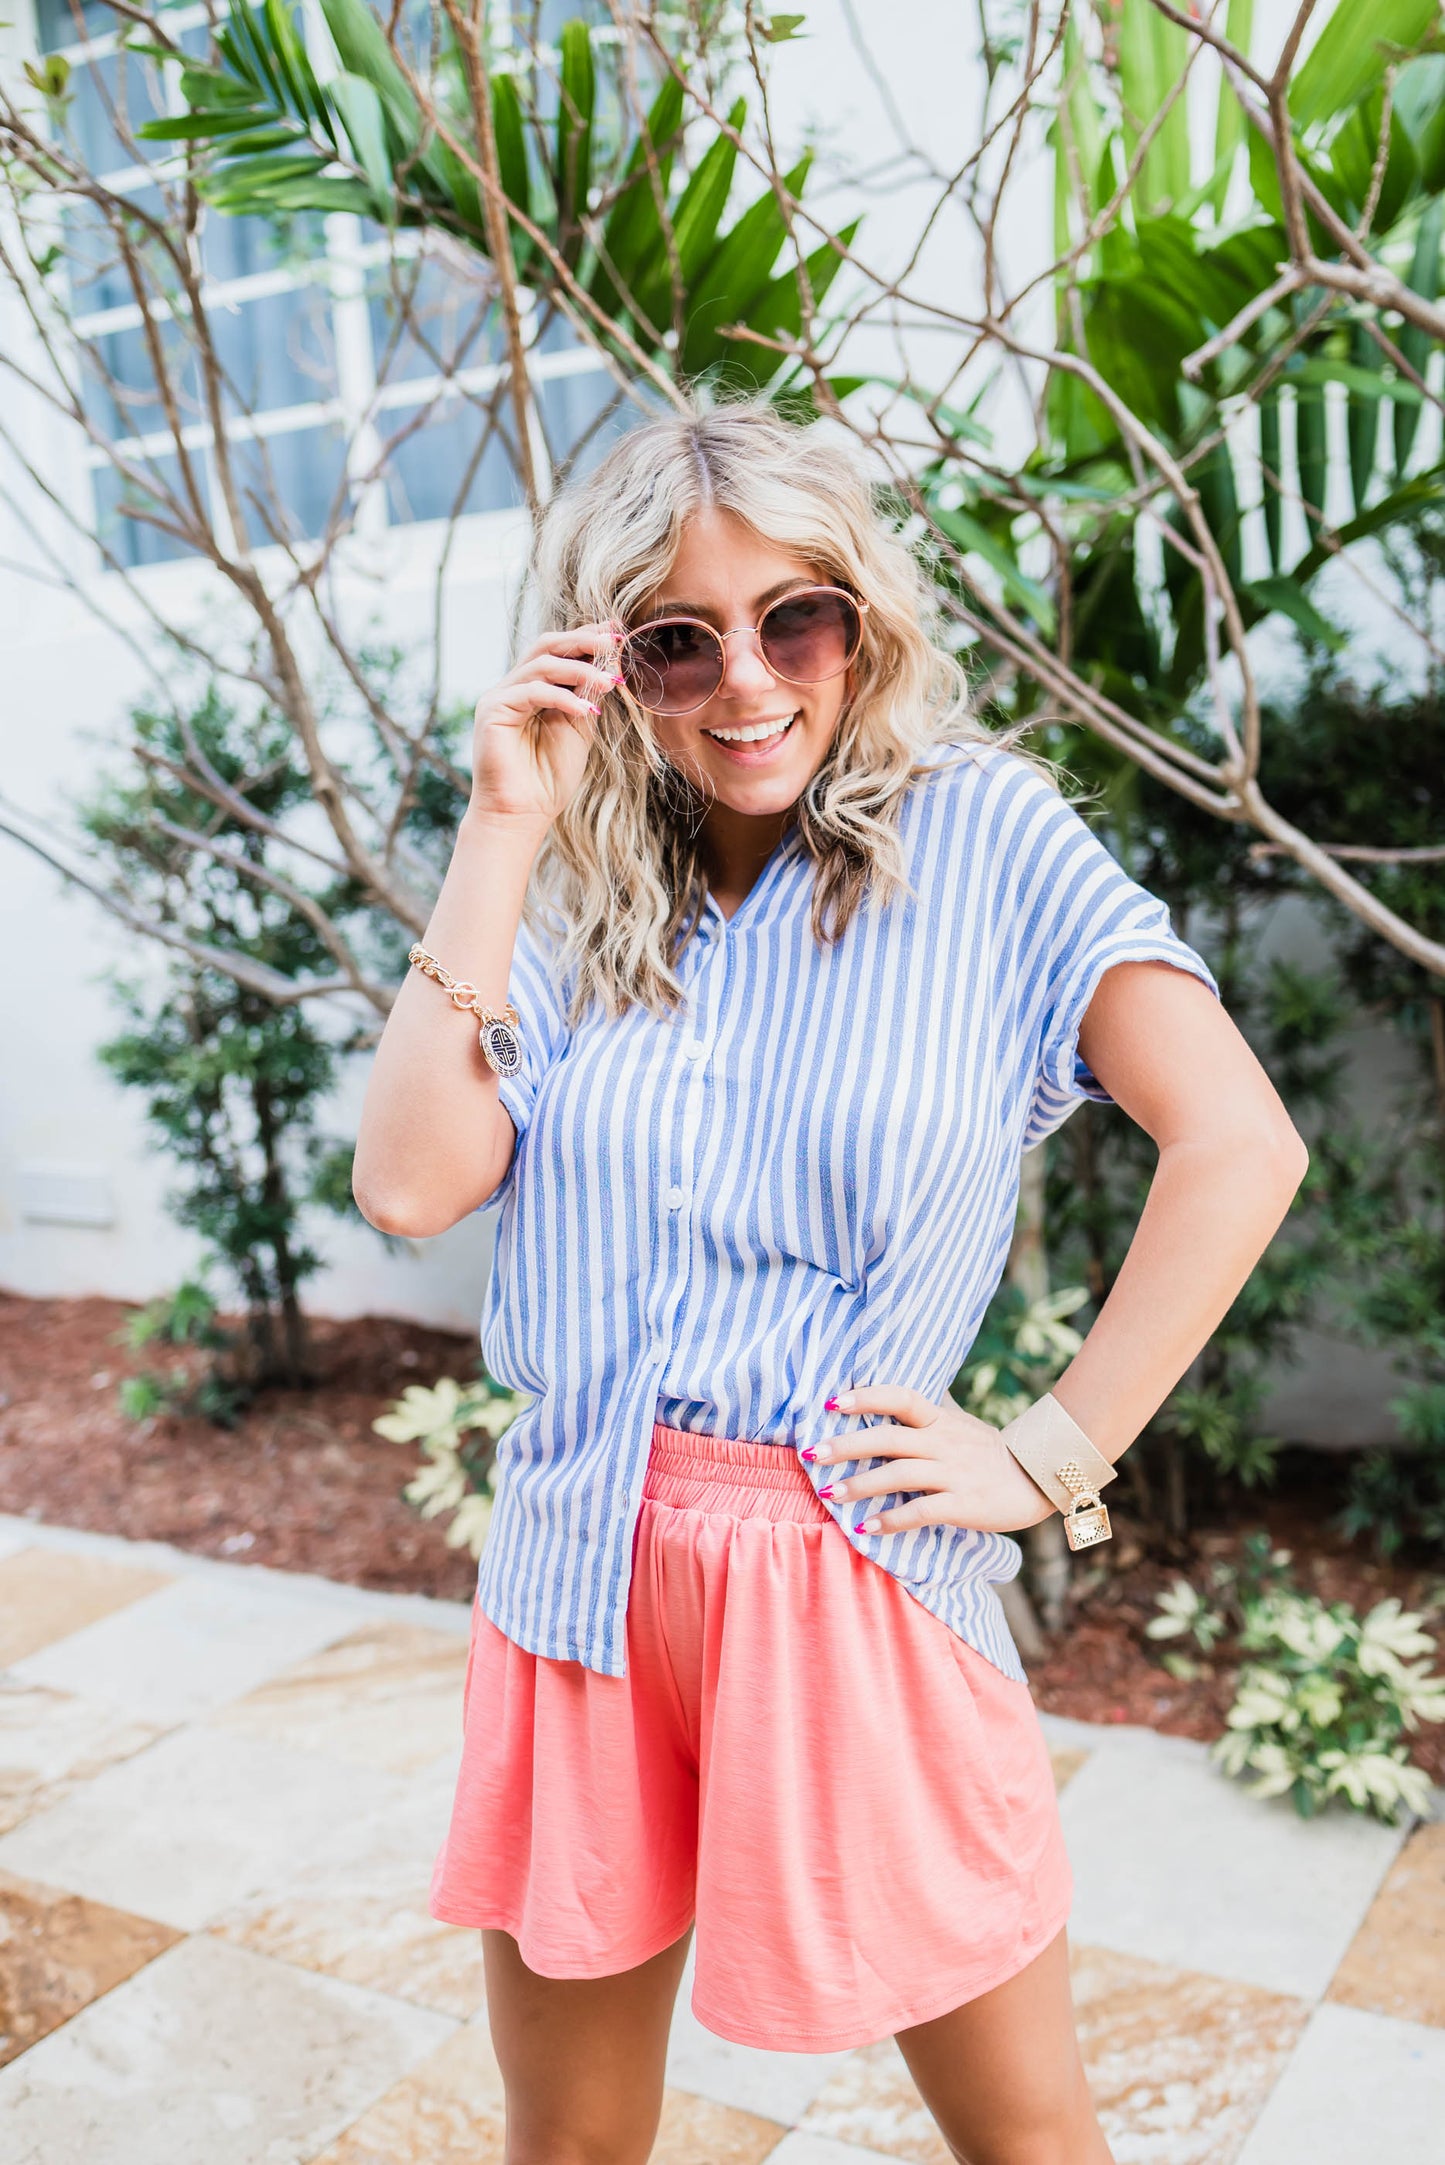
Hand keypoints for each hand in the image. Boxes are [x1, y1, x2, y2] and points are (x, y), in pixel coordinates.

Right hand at [468, 620, 624, 828]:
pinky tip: (587, 711)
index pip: (558, 651)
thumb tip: (608, 663)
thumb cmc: (548, 779)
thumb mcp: (578, 728)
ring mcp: (500, 696)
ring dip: (581, 670)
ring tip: (610, 682)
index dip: (586, 637)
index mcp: (533, 689)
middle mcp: (514, 687)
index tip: (617, 631)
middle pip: (547, 646)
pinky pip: (532, 690)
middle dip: (583, 640)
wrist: (522, 815)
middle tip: (614, 642)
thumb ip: (587, 696)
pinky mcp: (493, 710)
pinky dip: (563, 698)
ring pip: (542, 664)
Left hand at [806, 1383, 1056, 1536]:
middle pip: (889, 1438)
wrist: (1038, 1480)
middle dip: (847, 1445)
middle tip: (812, 1453)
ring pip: (899, 1474)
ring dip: (861, 1485)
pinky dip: (892, 1520)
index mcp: (941, 1420)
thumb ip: (929, 1410)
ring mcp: (954, 1473)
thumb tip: (892, 1392)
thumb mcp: (959, 1423)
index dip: (867, 1397)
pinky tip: (867, 1528)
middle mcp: (944, 1442)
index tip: (832, 1402)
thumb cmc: (989, 1451)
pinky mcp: (963, 1504)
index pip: (902, 1398)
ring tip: (830, 1494)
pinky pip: (921, 1511)